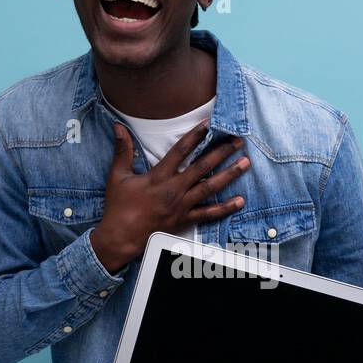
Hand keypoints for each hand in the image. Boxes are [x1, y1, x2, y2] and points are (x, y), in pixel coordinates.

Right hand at [90, 119, 249, 273]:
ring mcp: (182, 206)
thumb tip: (119, 127)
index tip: (209, 124)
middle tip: (237, 141)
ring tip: (244, 163)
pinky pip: (209, 214)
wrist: (121, 238)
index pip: (180, 151)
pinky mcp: (185, 220)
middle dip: (222, 152)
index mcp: (159, 177)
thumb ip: (123, 150)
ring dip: (229, 174)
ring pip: (210, 187)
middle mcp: (174, 190)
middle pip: (203, 167)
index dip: (195, 135)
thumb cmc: (118, 207)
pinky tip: (239, 201)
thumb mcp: (118, 176)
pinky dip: (225, 208)